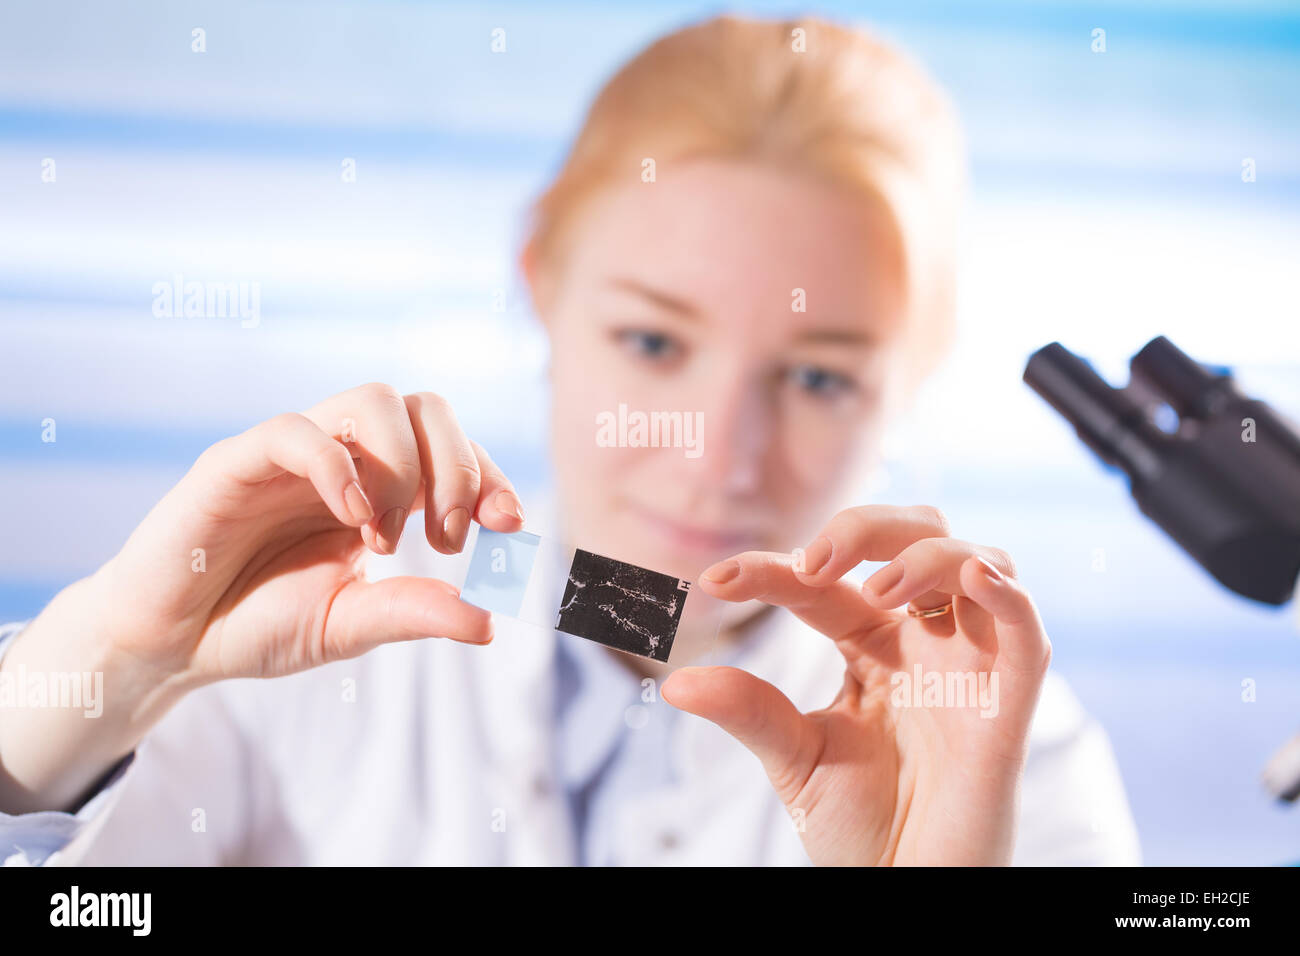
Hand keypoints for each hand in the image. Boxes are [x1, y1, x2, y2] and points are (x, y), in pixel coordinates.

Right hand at [101, 383, 523, 684]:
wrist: (172, 643)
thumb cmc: (259, 623)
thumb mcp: (348, 624)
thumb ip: (414, 613)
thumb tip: (490, 622)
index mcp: (377, 488)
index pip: (451, 447)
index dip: (488, 475)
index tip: (510, 525)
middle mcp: (343, 459)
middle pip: (424, 406)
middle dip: (457, 468)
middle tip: (449, 539)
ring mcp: (292, 454)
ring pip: (371, 401)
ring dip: (401, 467)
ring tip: (385, 538)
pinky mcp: (236, 462)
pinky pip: (296, 431)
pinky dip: (337, 467)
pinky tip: (352, 520)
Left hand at [662, 504, 1050, 865]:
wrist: (905, 891)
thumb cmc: (860, 829)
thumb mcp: (794, 759)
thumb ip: (749, 710)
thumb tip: (674, 683)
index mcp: (871, 646)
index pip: (825, 581)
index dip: (772, 568)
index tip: (715, 581)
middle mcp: (924, 640)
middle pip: (912, 538)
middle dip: (864, 529)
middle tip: (811, 562)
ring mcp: (970, 665)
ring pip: (972, 562)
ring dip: (925, 558)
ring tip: (876, 592)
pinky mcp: (1011, 703)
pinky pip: (1028, 630)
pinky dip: (1009, 593)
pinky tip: (974, 577)